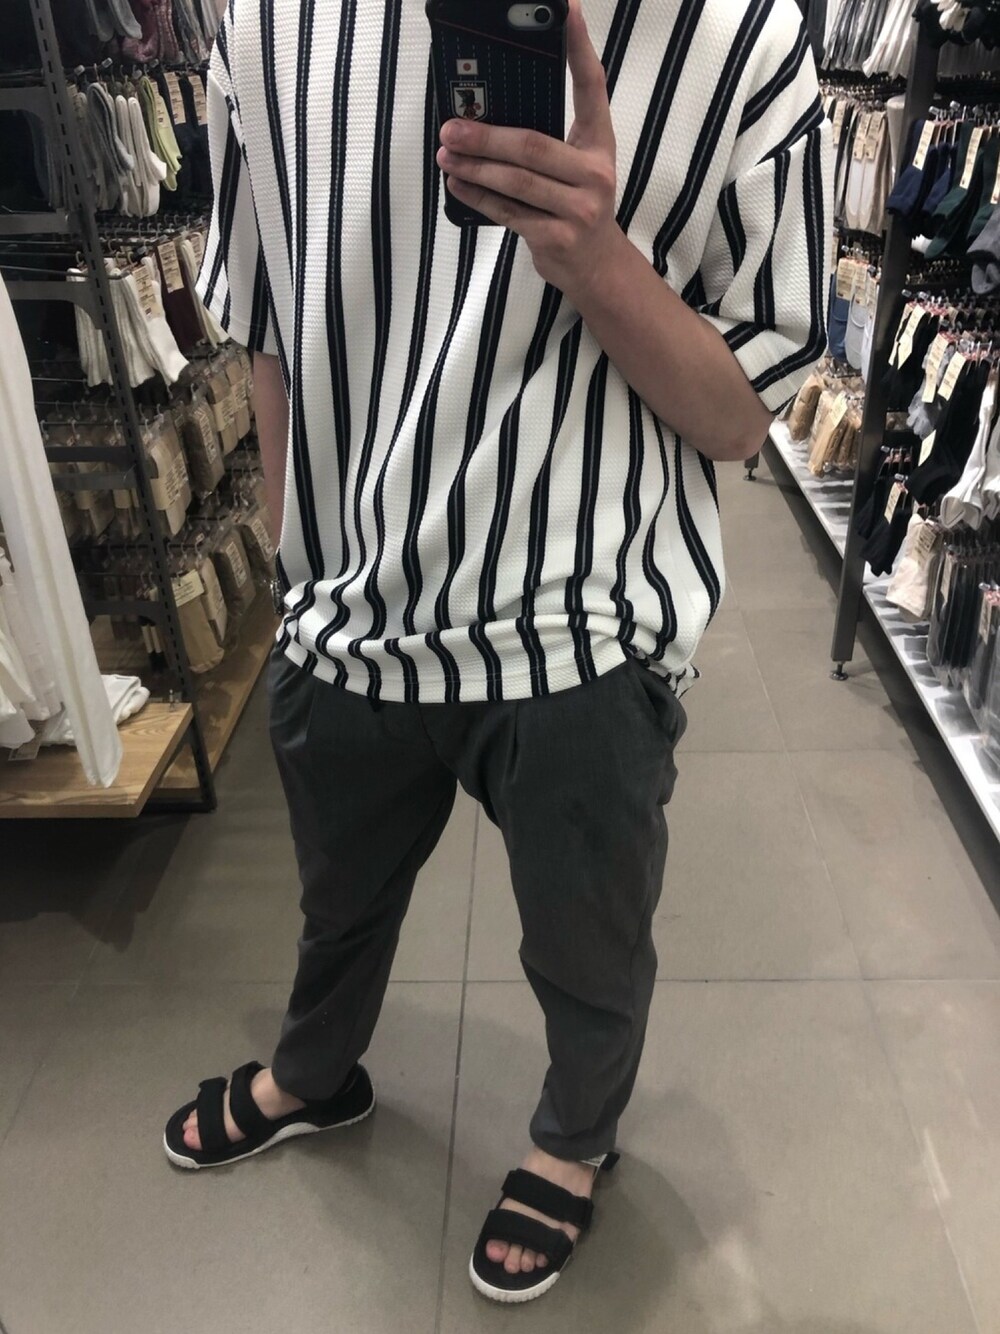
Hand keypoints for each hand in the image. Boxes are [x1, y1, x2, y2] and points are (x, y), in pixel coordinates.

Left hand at [435, 0, 623, 298]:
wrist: (597, 267)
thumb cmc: (577, 206)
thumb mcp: (577, 166)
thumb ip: (548, 139)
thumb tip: (487, 114)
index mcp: (600, 143)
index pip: (591, 86)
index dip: (579, 48)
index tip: (566, 10)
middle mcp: (595, 173)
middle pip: (532, 145)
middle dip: (485, 135)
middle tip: (451, 125)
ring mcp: (579, 209)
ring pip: (515, 181)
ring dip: (474, 167)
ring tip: (446, 153)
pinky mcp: (557, 238)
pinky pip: (508, 213)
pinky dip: (477, 196)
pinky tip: (457, 183)